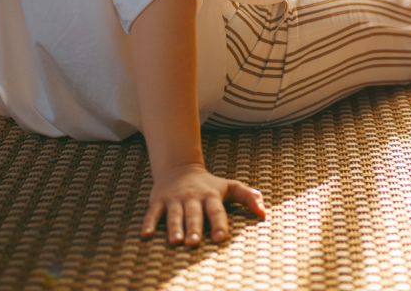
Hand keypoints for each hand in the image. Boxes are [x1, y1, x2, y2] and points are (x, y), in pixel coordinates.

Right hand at [141, 163, 265, 245]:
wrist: (179, 167)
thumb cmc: (209, 184)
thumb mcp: (229, 186)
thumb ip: (247, 197)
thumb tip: (264, 213)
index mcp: (210, 196)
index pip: (216, 210)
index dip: (219, 223)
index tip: (220, 237)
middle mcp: (192, 197)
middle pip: (194, 214)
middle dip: (194, 228)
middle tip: (194, 243)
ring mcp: (174, 199)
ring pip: (174, 214)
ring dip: (174, 228)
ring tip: (176, 241)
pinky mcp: (158, 201)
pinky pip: (153, 213)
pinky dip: (149, 223)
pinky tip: (146, 235)